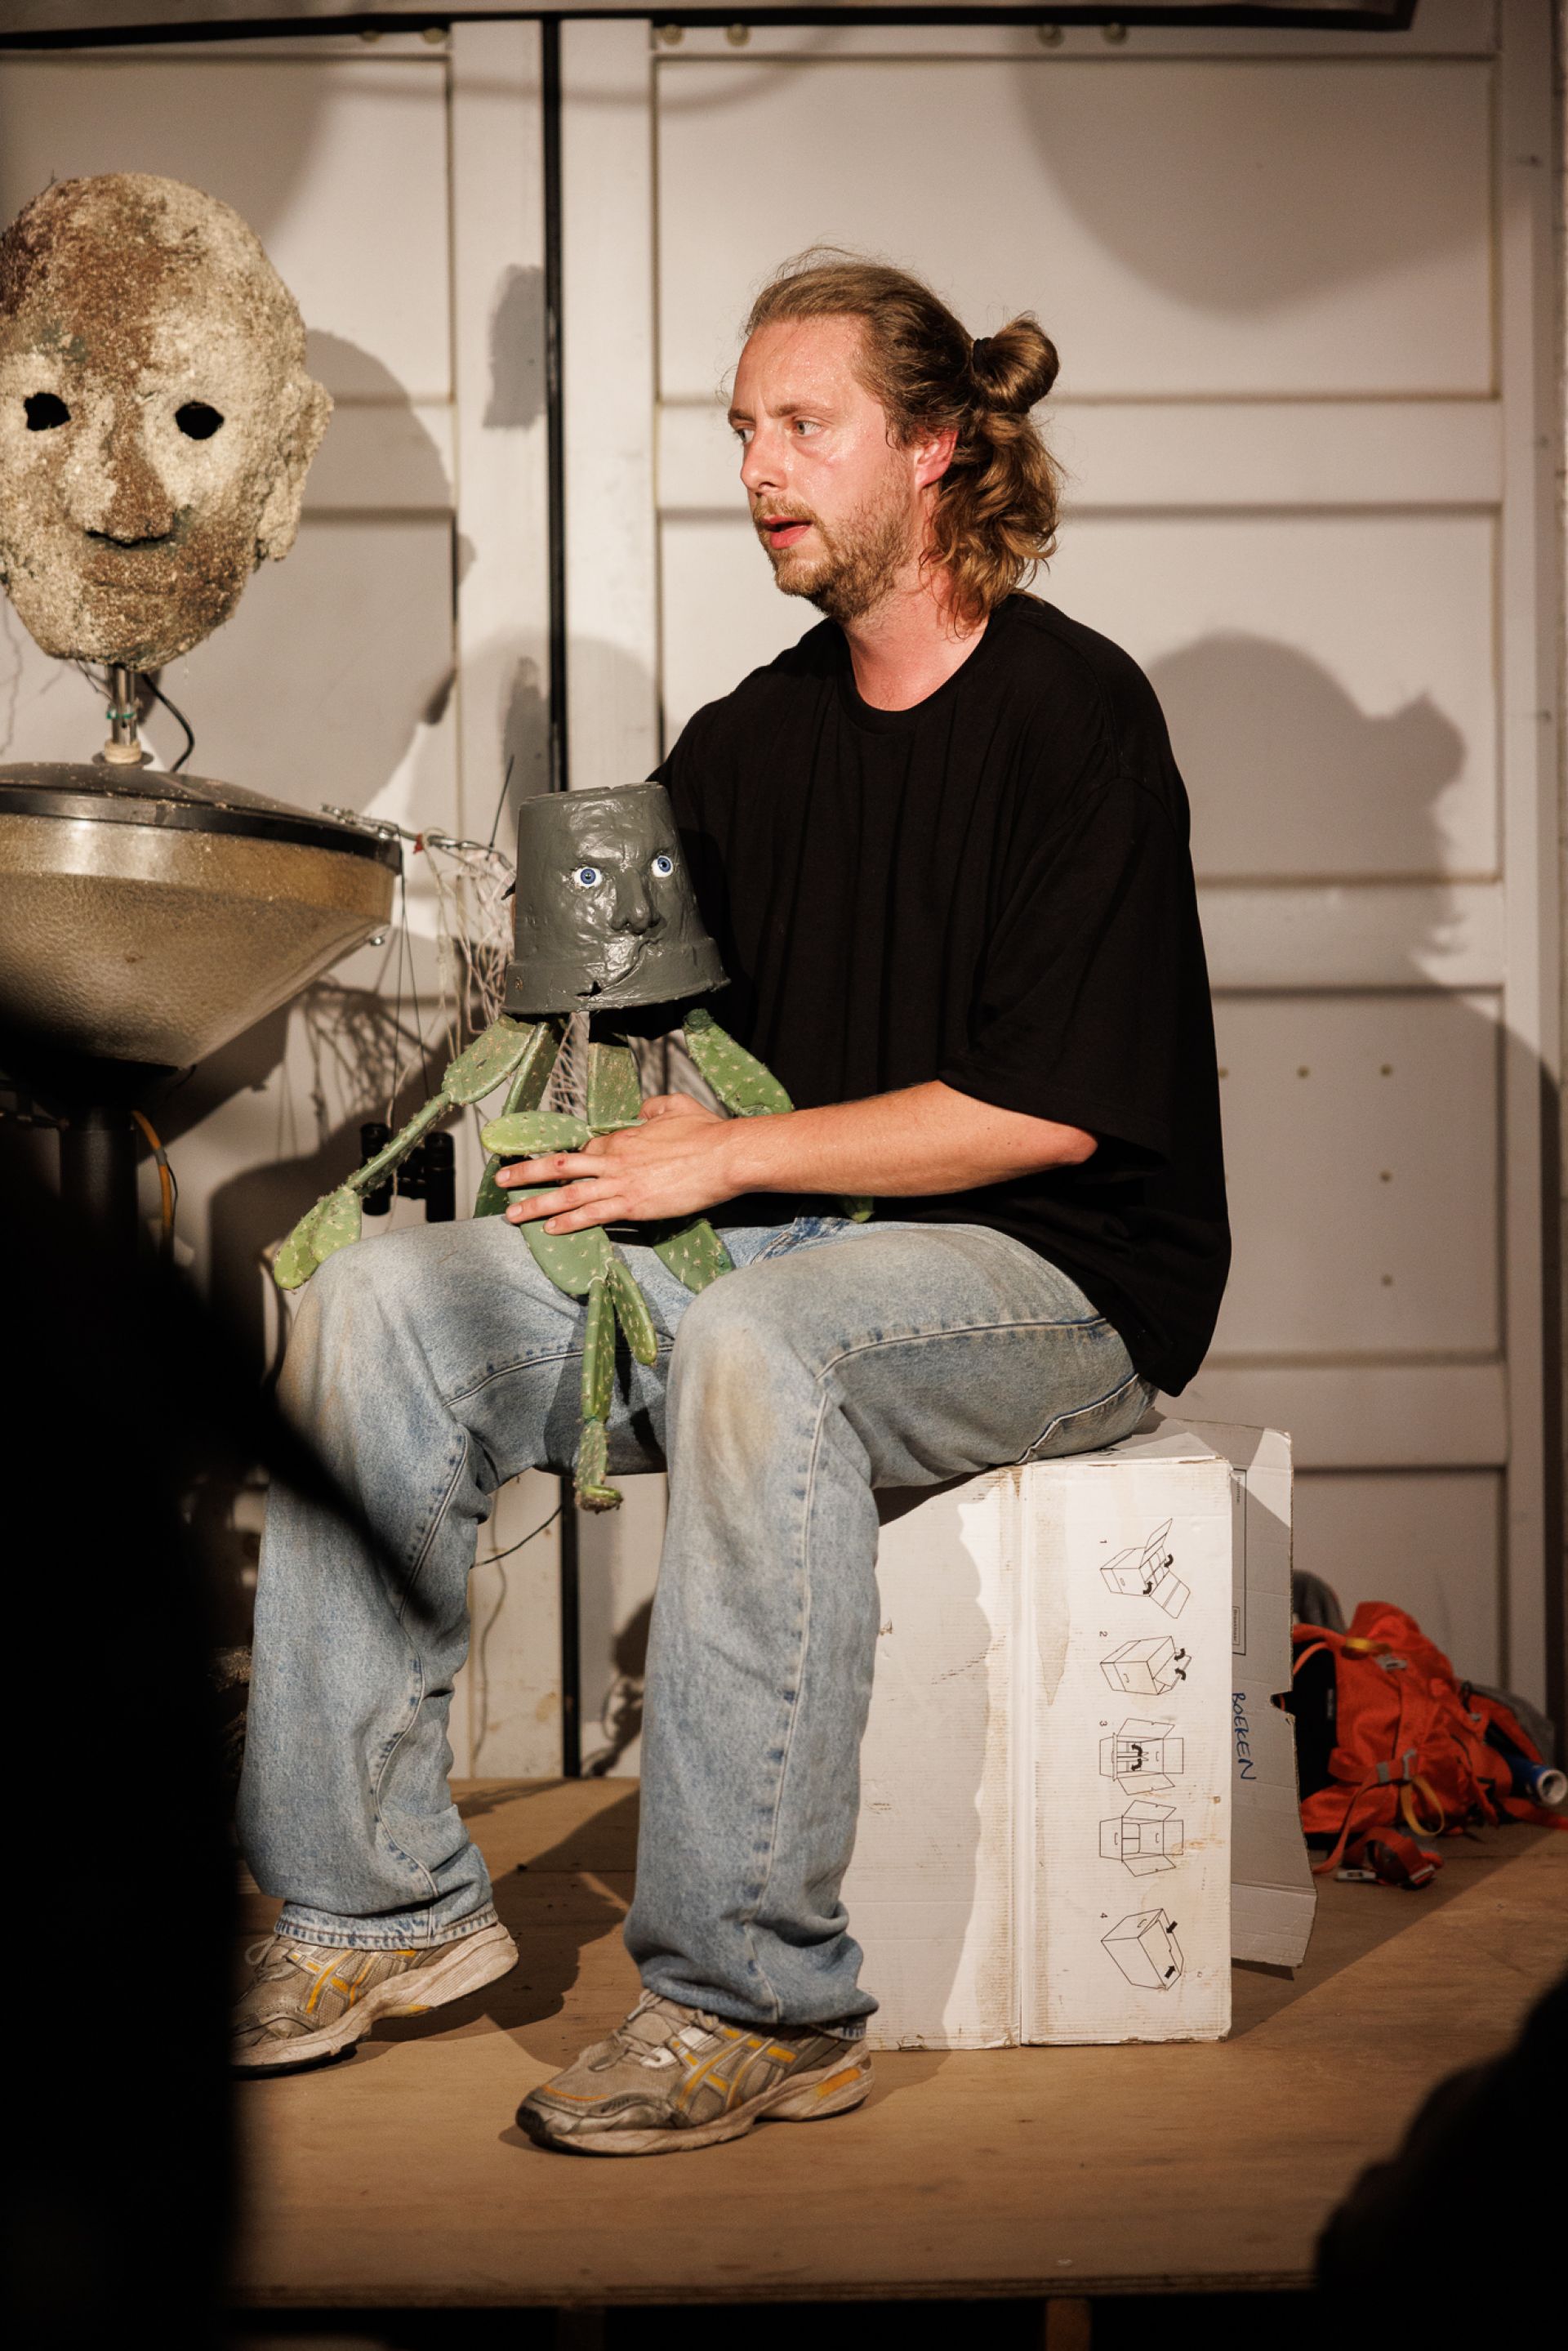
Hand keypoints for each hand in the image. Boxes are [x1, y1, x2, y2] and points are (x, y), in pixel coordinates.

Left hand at [496, 1093, 749, 1231]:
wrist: (725, 1156)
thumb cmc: (706, 1132)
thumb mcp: (676, 1106)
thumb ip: (653, 1107)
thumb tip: (642, 1110)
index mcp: (623, 1137)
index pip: (587, 1149)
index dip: (569, 1160)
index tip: (554, 1167)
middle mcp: (614, 1160)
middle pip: (560, 1166)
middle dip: (526, 1173)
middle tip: (502, 1180)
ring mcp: (620, 1184)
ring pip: (567, 1194)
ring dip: (536, 1205)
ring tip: (512, 1214)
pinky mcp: (633, 1205)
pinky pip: (591, 1215)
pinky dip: (568, 1222)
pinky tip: (550, 1229)